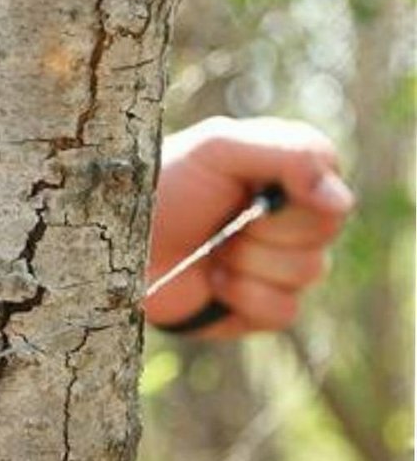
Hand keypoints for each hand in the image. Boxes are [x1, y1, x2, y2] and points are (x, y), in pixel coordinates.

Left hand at [145, 116, 354, 336]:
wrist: (118, 240)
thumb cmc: (164, 186)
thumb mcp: (217, 148)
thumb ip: (286, 154)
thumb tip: (341, 202)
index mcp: (290, 175)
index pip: (334, 187)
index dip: (301, 196)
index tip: (255, 193)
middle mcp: (292, 220)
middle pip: (324, 232)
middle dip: (264, 228)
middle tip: (224, 220)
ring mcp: (279, 266)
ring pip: (308, 271)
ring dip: (248, 261)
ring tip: (212, 249)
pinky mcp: (260, 308)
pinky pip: (284, 311)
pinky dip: (244, 296)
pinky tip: (213, 281)